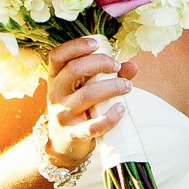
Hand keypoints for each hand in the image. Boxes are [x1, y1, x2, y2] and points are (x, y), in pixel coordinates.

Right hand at [43, 37, 138, 168]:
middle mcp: (55, 94)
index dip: (75, 46)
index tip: (96, 43)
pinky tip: (121, 109)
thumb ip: (108, 76)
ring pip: (86, 95)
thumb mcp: (85, 89)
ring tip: (127, 86)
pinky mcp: (73, 134)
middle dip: (99, 63)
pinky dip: (110, 117)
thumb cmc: (79, 109)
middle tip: (116, 66)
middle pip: (74, 70)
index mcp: (55, 79)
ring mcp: (62, 115)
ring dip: (111, 87)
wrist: (64, 144)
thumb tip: (133, 66)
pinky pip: (93, 126)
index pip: (57, 56)